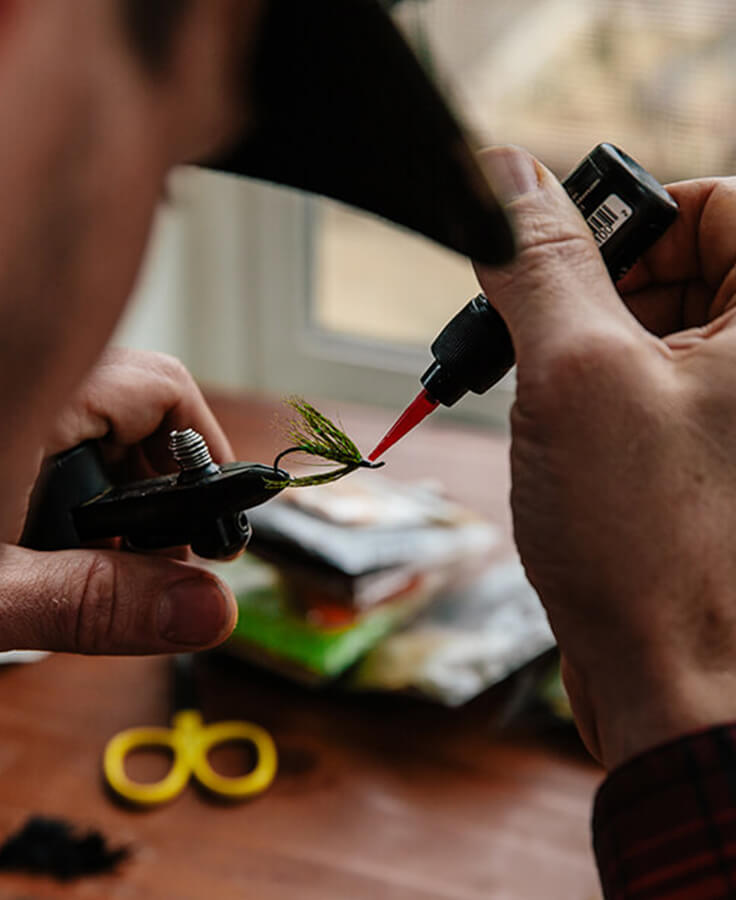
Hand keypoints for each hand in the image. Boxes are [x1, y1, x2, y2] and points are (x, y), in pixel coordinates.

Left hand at [0, 347, 237, 654]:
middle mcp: (25, 380)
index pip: (160, 387)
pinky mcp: (7, 420)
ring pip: (97, 424)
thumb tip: (212, 610)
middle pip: (134, 410)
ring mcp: (17, 399)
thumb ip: (96, 603)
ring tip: (96, 560)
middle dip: (160, 487)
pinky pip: (62, 434)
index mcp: (26, 395)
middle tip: (153, 561)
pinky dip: (76, 484)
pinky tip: (51, 539)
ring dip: (117, 491)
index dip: (206, 451)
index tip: (219, 517)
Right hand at [474, 146, 735, 768]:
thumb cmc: (652, 547)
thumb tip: (501, 179)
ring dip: (581, 352)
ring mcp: (734, 414)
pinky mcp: (706, 456)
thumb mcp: (576, 375)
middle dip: (594, 296)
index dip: (628, 220)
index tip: (560, 267)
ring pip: (651, 332)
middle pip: (680, 266)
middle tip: (540, 344)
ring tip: (550, 407)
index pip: (715, 203)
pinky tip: (565, 441)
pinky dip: (591, 397)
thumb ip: (539, 263)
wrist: (677, 690)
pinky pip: (644, 390)